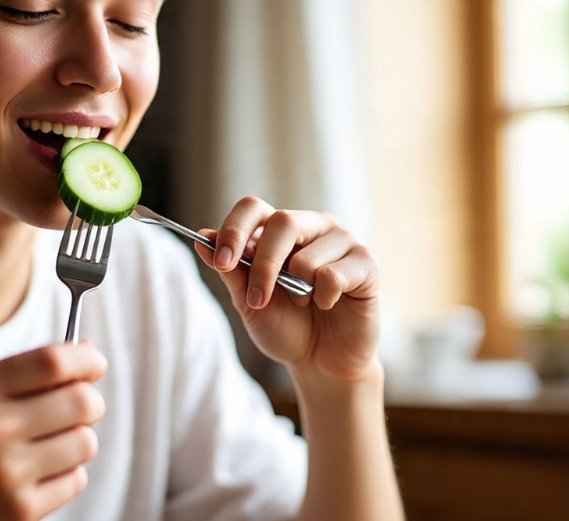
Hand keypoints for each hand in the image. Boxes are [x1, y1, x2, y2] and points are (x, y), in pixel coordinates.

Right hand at [0, 343, 106, 520]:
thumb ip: (26, 369)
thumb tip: (87, 353)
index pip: (54, 361)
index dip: (86, 360)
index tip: (94, 365)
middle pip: (81, 402)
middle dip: (90, 401)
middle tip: (82, 405)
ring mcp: (6, 474)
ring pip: (85, 443)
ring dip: (79, 439)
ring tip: (54, 441)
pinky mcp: (19, 511)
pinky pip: (75, 480)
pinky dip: (67, 473)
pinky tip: (39, 471)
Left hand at [195, 197, 379, 382]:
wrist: (320, 361)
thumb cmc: (285, 327)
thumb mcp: (248, 302)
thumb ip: (230, 271)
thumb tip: (202, 237)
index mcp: (278, 230)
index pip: (253, 208)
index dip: (234, 230)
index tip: (221, 261)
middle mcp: (311, 226)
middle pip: (282, 222)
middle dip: (263, 265)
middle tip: (256, 300)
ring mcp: (341, 241)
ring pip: (307, 255)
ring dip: (296, 290)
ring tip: (303, 302)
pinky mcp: (366, 263)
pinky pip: (334, 275)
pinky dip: (324, 298)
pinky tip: (328, 304)